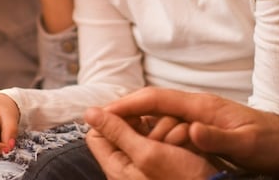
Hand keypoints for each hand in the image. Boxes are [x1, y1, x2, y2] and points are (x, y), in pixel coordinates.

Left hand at [84, 107, 216, 179]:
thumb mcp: (147, 154)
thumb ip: (117, 132)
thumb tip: (89, 113)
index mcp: (117, 166)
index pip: (98, 133)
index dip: (112, 119)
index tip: (134, 114)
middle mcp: (131, 163)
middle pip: (128, 126)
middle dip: (148, 124)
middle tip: (163, 137)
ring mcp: (152, 160)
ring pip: (151, 127)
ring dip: (169, 129)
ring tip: (180, 145)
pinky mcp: (170, 158)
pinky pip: (169, 135)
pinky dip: (180, 135)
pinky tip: (189, 145)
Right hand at [94, 87, 278, 176]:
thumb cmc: (272, 144)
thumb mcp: (247, 144)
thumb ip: (218, 137)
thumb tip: (190, 129)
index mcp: (203, 106)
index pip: (157, 98)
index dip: (128, 103)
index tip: (103, 110)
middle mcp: (198, 107)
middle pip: (152, 105)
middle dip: (124, 112)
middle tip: (98, 124)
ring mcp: (201, 117)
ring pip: (159, 117)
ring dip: (137, 124)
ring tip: (113, 135)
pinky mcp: (204, 129)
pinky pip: (170, 127)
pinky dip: (153, 132)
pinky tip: (143, 143)